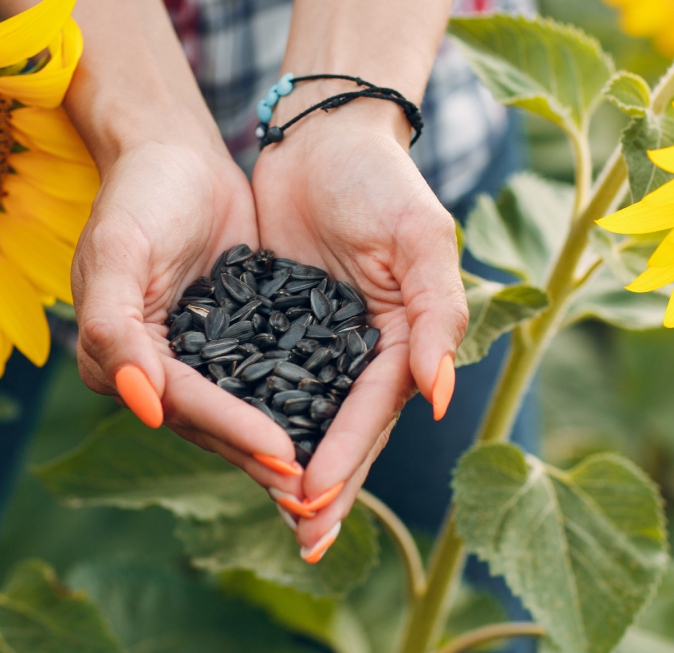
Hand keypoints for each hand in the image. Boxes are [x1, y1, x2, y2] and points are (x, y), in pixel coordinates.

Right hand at [71, 140, 306, 496]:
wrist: (174, 151)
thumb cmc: (140, 192)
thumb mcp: (118, 249)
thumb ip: (114, 327)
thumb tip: (142, 403)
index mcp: (117, 357)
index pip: (184, 403)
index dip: (234, 430)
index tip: (285, 456)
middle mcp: (155, 369)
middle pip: (215, 422)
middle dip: (265, 460)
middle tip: (318, 495)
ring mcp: (198, 357)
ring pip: (245, 411)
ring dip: (285, 447)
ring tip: (332, 483)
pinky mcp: (236, 337)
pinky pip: (268, 379)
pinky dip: (299, 404)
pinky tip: (342, 426)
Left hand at [250, 98, 466, 559]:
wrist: (322, 134)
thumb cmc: (378, 179)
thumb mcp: (419, 237)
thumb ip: (436, 313)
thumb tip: (440, 396)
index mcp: (403, 337)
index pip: (374, 408)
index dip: (348, 454)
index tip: (316, 497)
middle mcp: (363, 350)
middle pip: (343, 430)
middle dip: (326, 487)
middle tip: (303, 540)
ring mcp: (318, 343)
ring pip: (305, 419)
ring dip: (291, 469)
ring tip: (279, 522)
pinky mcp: (275, 325)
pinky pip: (264, 384)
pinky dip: (253, 420)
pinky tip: (232, 454)